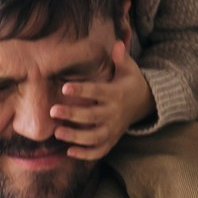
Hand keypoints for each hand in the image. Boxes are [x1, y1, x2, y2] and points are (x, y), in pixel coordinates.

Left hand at [51, 42, 152, 159]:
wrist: (144, 103)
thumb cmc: (130, 82)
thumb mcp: (129, 68)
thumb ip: (121, 57)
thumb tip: (118, 43)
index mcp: (116, 94)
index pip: (98, 92)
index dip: (82, 91)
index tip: (65, 88)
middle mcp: (115, 113)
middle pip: (93, 117)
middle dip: (73, 115)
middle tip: (53, 111)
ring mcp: (114, 129)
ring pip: (95, 137)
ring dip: (76, 137)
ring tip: (58, 133)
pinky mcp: (112, 140)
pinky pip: (100, 151)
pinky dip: (86, 154)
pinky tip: (69, 152)